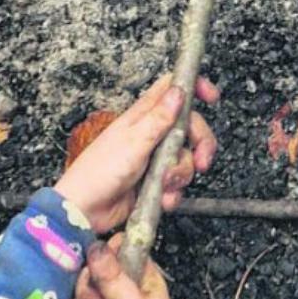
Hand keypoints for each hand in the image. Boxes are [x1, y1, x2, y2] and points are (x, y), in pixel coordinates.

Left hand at [54, 73, 218, 233]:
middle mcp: (151, 134)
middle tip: (201, 161)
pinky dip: (173, 192)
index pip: (172, 89)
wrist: (85, 210)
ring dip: (181, 175)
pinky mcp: (155, 180)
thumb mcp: (133, 142)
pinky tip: (161, 197)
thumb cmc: (99, 172)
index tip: (212, 97)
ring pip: (186, 158)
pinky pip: (177, 182)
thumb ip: (158, 118)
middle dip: (200, 144)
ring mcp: (154, 158)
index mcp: (143, 116)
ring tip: (164, 185)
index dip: (194, 87)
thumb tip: (179, 91)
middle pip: (190, 127)